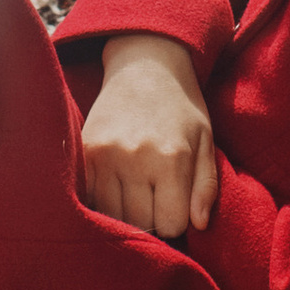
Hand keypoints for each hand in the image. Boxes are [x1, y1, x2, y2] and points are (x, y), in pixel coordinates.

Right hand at [79, 35, 220, 239]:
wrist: (144, 64)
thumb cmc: (181, 107)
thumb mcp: (206, 141)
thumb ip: (206, 186)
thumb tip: (198, 225)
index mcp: (171, 158)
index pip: (170, 224)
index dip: (176, 219)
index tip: (175, 202)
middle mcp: (135, 159)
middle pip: (140, 224)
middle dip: (151, 218)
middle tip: (155, 195)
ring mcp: (105, 155)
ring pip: (112, 216)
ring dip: (125, 211)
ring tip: (135, 189)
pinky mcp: (84, 151)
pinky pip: (88, 197)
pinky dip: (101, 198)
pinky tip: (114, 184)